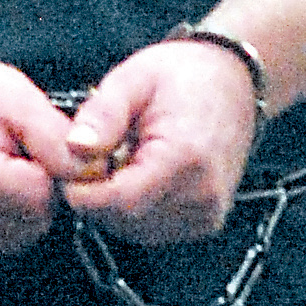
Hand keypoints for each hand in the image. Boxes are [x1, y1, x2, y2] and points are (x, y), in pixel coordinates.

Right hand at [0, 48, 83, 253]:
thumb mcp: (16, 97)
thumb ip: (55, 137)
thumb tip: (91, 171)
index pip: (39, 199)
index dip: (52, 171)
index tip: (39, 145)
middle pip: (31, 224)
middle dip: (40, 191)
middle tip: (24, 152)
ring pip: (18, 237)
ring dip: (25, 205)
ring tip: (8, 164)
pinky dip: (7, 214)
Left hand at [57, 39, 258, 245]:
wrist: (233, 81)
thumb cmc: (184, 75)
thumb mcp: (134, 78)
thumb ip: (103, 114)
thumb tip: (74, 148)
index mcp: (185, 158)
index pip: (119, 202)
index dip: (83, 189)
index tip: (72, 161)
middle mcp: (202, 195)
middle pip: (123, 219)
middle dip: (97, 193)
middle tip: (100, 151)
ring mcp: (207, 214)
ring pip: (135, 229)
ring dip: (116, 201)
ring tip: (125, 157)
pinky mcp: (206, 221)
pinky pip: (154, 228)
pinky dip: (137, 207)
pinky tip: (142, 172)